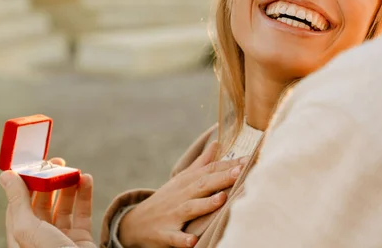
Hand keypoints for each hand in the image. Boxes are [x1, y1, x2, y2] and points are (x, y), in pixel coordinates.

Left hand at [0, 157, 95, 247]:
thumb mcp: (28, 228)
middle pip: (41, 203)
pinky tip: (87, 180)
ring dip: (68, 186)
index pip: (18, 204)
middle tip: (57, 162)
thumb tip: (5, 174)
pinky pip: (82, 212)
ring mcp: (61, 238)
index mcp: (20, 237)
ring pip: (63, 206)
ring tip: (74, 170)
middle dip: (49, 181)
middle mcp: (39, 237)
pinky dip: (85, 195)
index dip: (25, 182)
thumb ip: (18, 200)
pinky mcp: (81, 239)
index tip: (33, 162)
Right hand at [120, 141, 248, 247]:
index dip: (228, 166)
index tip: (247, 161)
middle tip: (239, 173)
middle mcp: (181, 196)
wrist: (134, 223)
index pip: (209, 171)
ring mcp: (172, 215)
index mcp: (187, 182)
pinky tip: (193, 242)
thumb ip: (201, 163)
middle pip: (202, 185)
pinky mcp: (164, 234)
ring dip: (205, 204)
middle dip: (221, 178)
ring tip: (221, 199)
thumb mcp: (181, 180)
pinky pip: (174, 237)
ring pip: (190, 208)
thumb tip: (217, 143)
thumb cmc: (166, 200)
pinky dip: (183, 240)